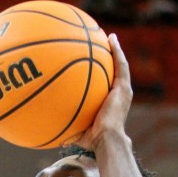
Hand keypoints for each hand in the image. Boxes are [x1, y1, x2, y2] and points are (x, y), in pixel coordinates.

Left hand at [75, 34, 132, 149]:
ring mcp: (123, 90)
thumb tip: (53, 133)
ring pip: (121, 65)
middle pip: (115, 72)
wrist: (107, 139)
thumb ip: (69, 129)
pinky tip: (111, 39)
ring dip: (116, 50)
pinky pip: (121, 65)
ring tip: (109, 37)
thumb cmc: (93, 140)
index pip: (107, 85)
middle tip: (102, 45)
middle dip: (110, 58)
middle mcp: (120, 94)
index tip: (96, 64)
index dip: (103, 74)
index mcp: (111, 102)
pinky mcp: (123, 87)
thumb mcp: (78, 132)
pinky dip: (117, 51)